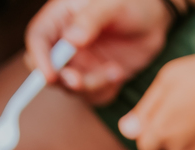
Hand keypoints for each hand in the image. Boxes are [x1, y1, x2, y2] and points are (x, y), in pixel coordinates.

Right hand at [27, 0, 167, 102]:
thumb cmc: (132, 3)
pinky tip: (118, 74)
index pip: (38, 39)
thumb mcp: (111, 5)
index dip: (39, 58)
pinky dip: (104, 92)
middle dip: (62, 79)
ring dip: (90, 86)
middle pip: (49, 68)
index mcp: (61, 18)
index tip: (51, 76)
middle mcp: (66, 42)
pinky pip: (93, 95)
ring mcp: (81, 62)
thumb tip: (71, 39)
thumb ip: (90, 20)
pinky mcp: (98, 77)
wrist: (156, 19)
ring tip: (114, 70)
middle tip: (78, 81)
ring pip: (71, 87)